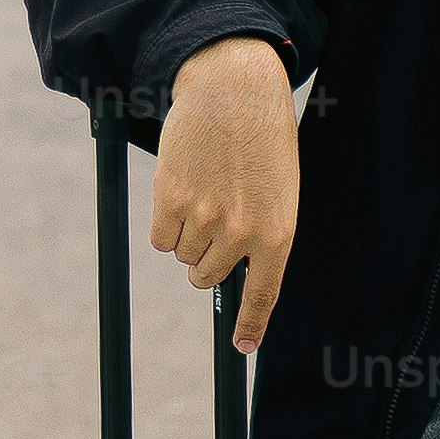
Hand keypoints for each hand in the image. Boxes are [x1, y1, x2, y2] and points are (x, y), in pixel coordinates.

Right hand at [151, 37, 298, 354]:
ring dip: (186, 233)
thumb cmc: (261, 141)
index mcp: (279, 233)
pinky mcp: (171, 201)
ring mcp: (206, 219)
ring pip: (183, 256)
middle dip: (205, 258)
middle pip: (207, 276)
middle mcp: (243, 233)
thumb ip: (262, 234)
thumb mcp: (278, 192)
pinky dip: (165, 222)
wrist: (233, 91)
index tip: (243, 347)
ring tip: (204, 190)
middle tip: (214, 218)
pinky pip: (160, 238)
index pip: (263, 294)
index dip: (250, 325)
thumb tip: (232, 275)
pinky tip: (181, 188)